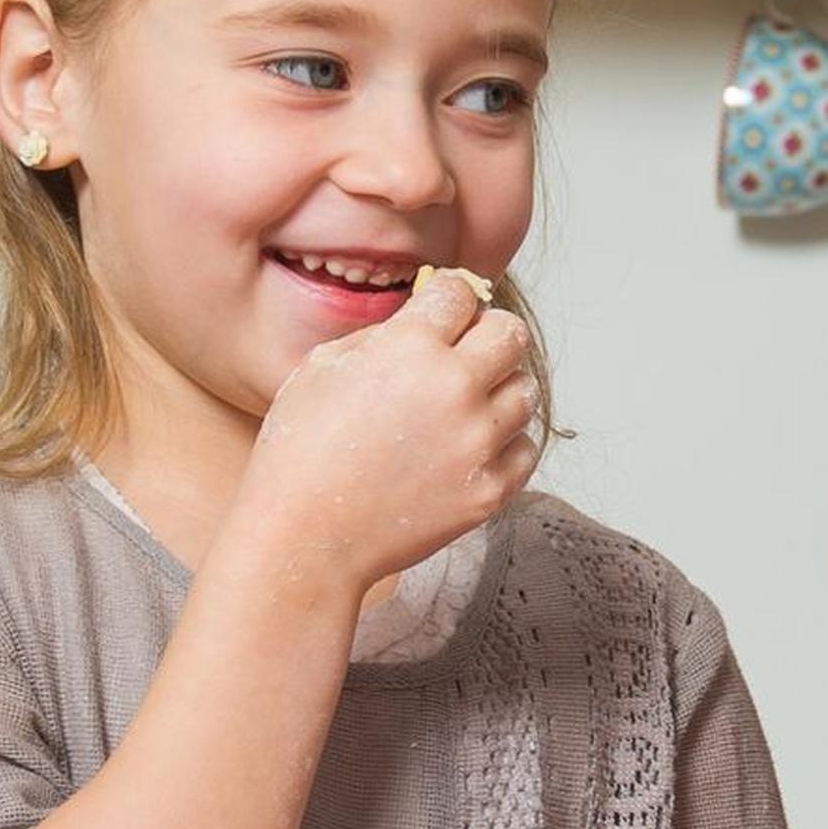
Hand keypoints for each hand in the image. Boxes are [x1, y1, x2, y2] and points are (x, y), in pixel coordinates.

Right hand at [232, 269, 539, 600]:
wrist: (304, 537)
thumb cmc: (300, 453)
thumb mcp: (322, 367)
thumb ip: (380, 335)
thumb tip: (423, 320)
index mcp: (410, 347)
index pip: (462, 292)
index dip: (451, 298)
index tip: (444, 312)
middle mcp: (455, 387)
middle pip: (510, 332)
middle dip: (490, 333)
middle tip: (469, 351)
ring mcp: (478, 441)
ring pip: (526, 391)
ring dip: (501, 389)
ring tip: (467, 405)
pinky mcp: (490, 489)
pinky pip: (526, 449)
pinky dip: (506, 443)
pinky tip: (473, 446)